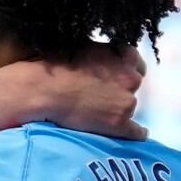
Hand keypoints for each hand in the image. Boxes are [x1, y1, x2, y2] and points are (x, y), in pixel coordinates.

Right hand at [17, 51, 145, 138]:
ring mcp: (127, 102)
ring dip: (119, 107)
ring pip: (130, 106)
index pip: (135, 62)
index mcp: (123, 57)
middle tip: (103, 92)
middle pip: (134, 84)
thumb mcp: (85, 46)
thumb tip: (107, 56)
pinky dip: (135, 132)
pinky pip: (136, 131)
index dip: (124, 69)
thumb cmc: (58, 66)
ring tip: (101, 111)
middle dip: (122, 87)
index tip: (115, 74)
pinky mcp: (120, 123)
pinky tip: (133, 133)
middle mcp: (130, 78)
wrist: (45, 90)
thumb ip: (103, 52)